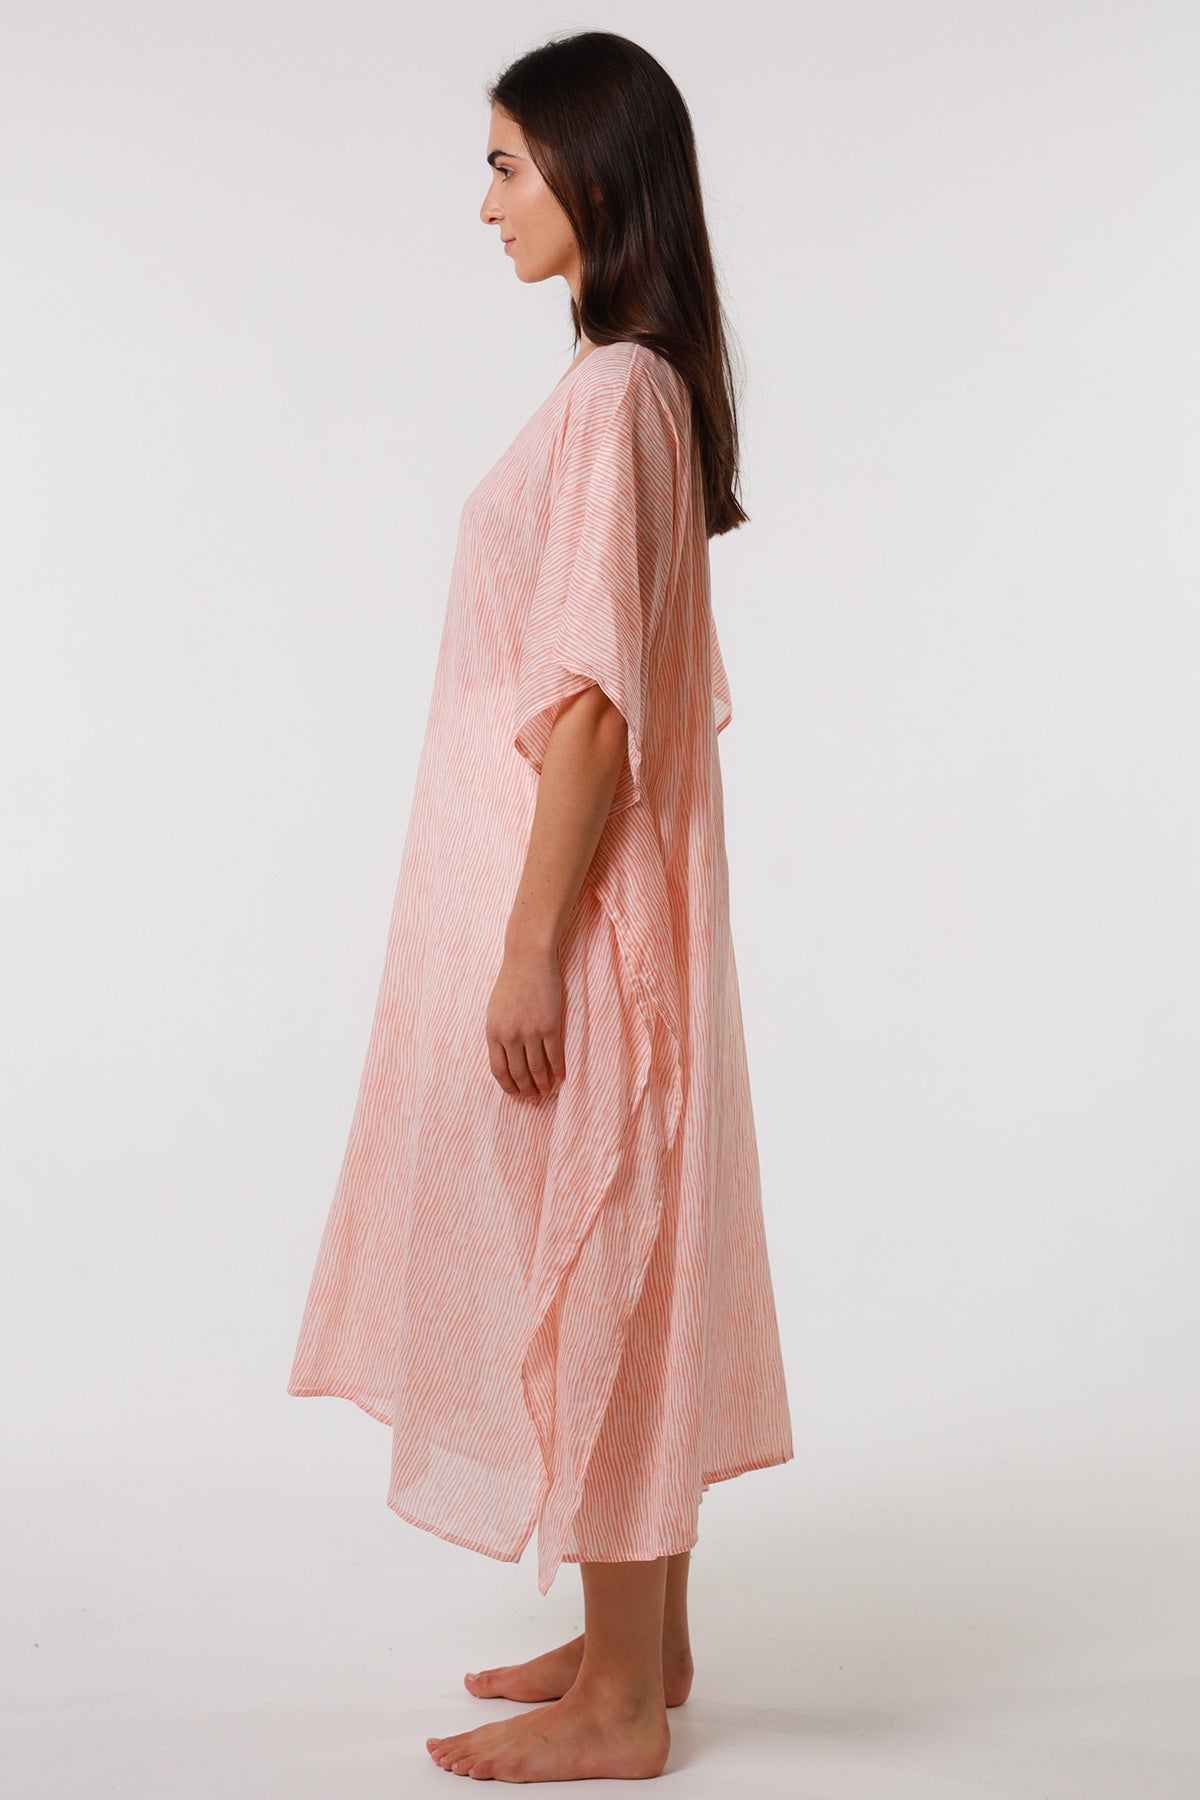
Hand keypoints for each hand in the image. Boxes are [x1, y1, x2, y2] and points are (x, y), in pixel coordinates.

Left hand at [485, 942, 565, 1097]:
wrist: (529, 959)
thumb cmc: (512, 982)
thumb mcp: (496, 1010)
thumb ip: (499, 1035)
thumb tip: (508, 1059)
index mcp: (493, 1032)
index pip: (499, 1070)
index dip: (508, 1087)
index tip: (516, 1095)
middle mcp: (510, 1036)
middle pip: (519, 1074)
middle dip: (527, 1091)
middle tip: (534, 1100)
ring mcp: (531, 1031)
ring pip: (538, 1069)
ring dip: (543, 1085)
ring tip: (548, 1092)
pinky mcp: (550, 1026)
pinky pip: (555, 1056)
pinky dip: (558, 1070)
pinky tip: (561, 1077)